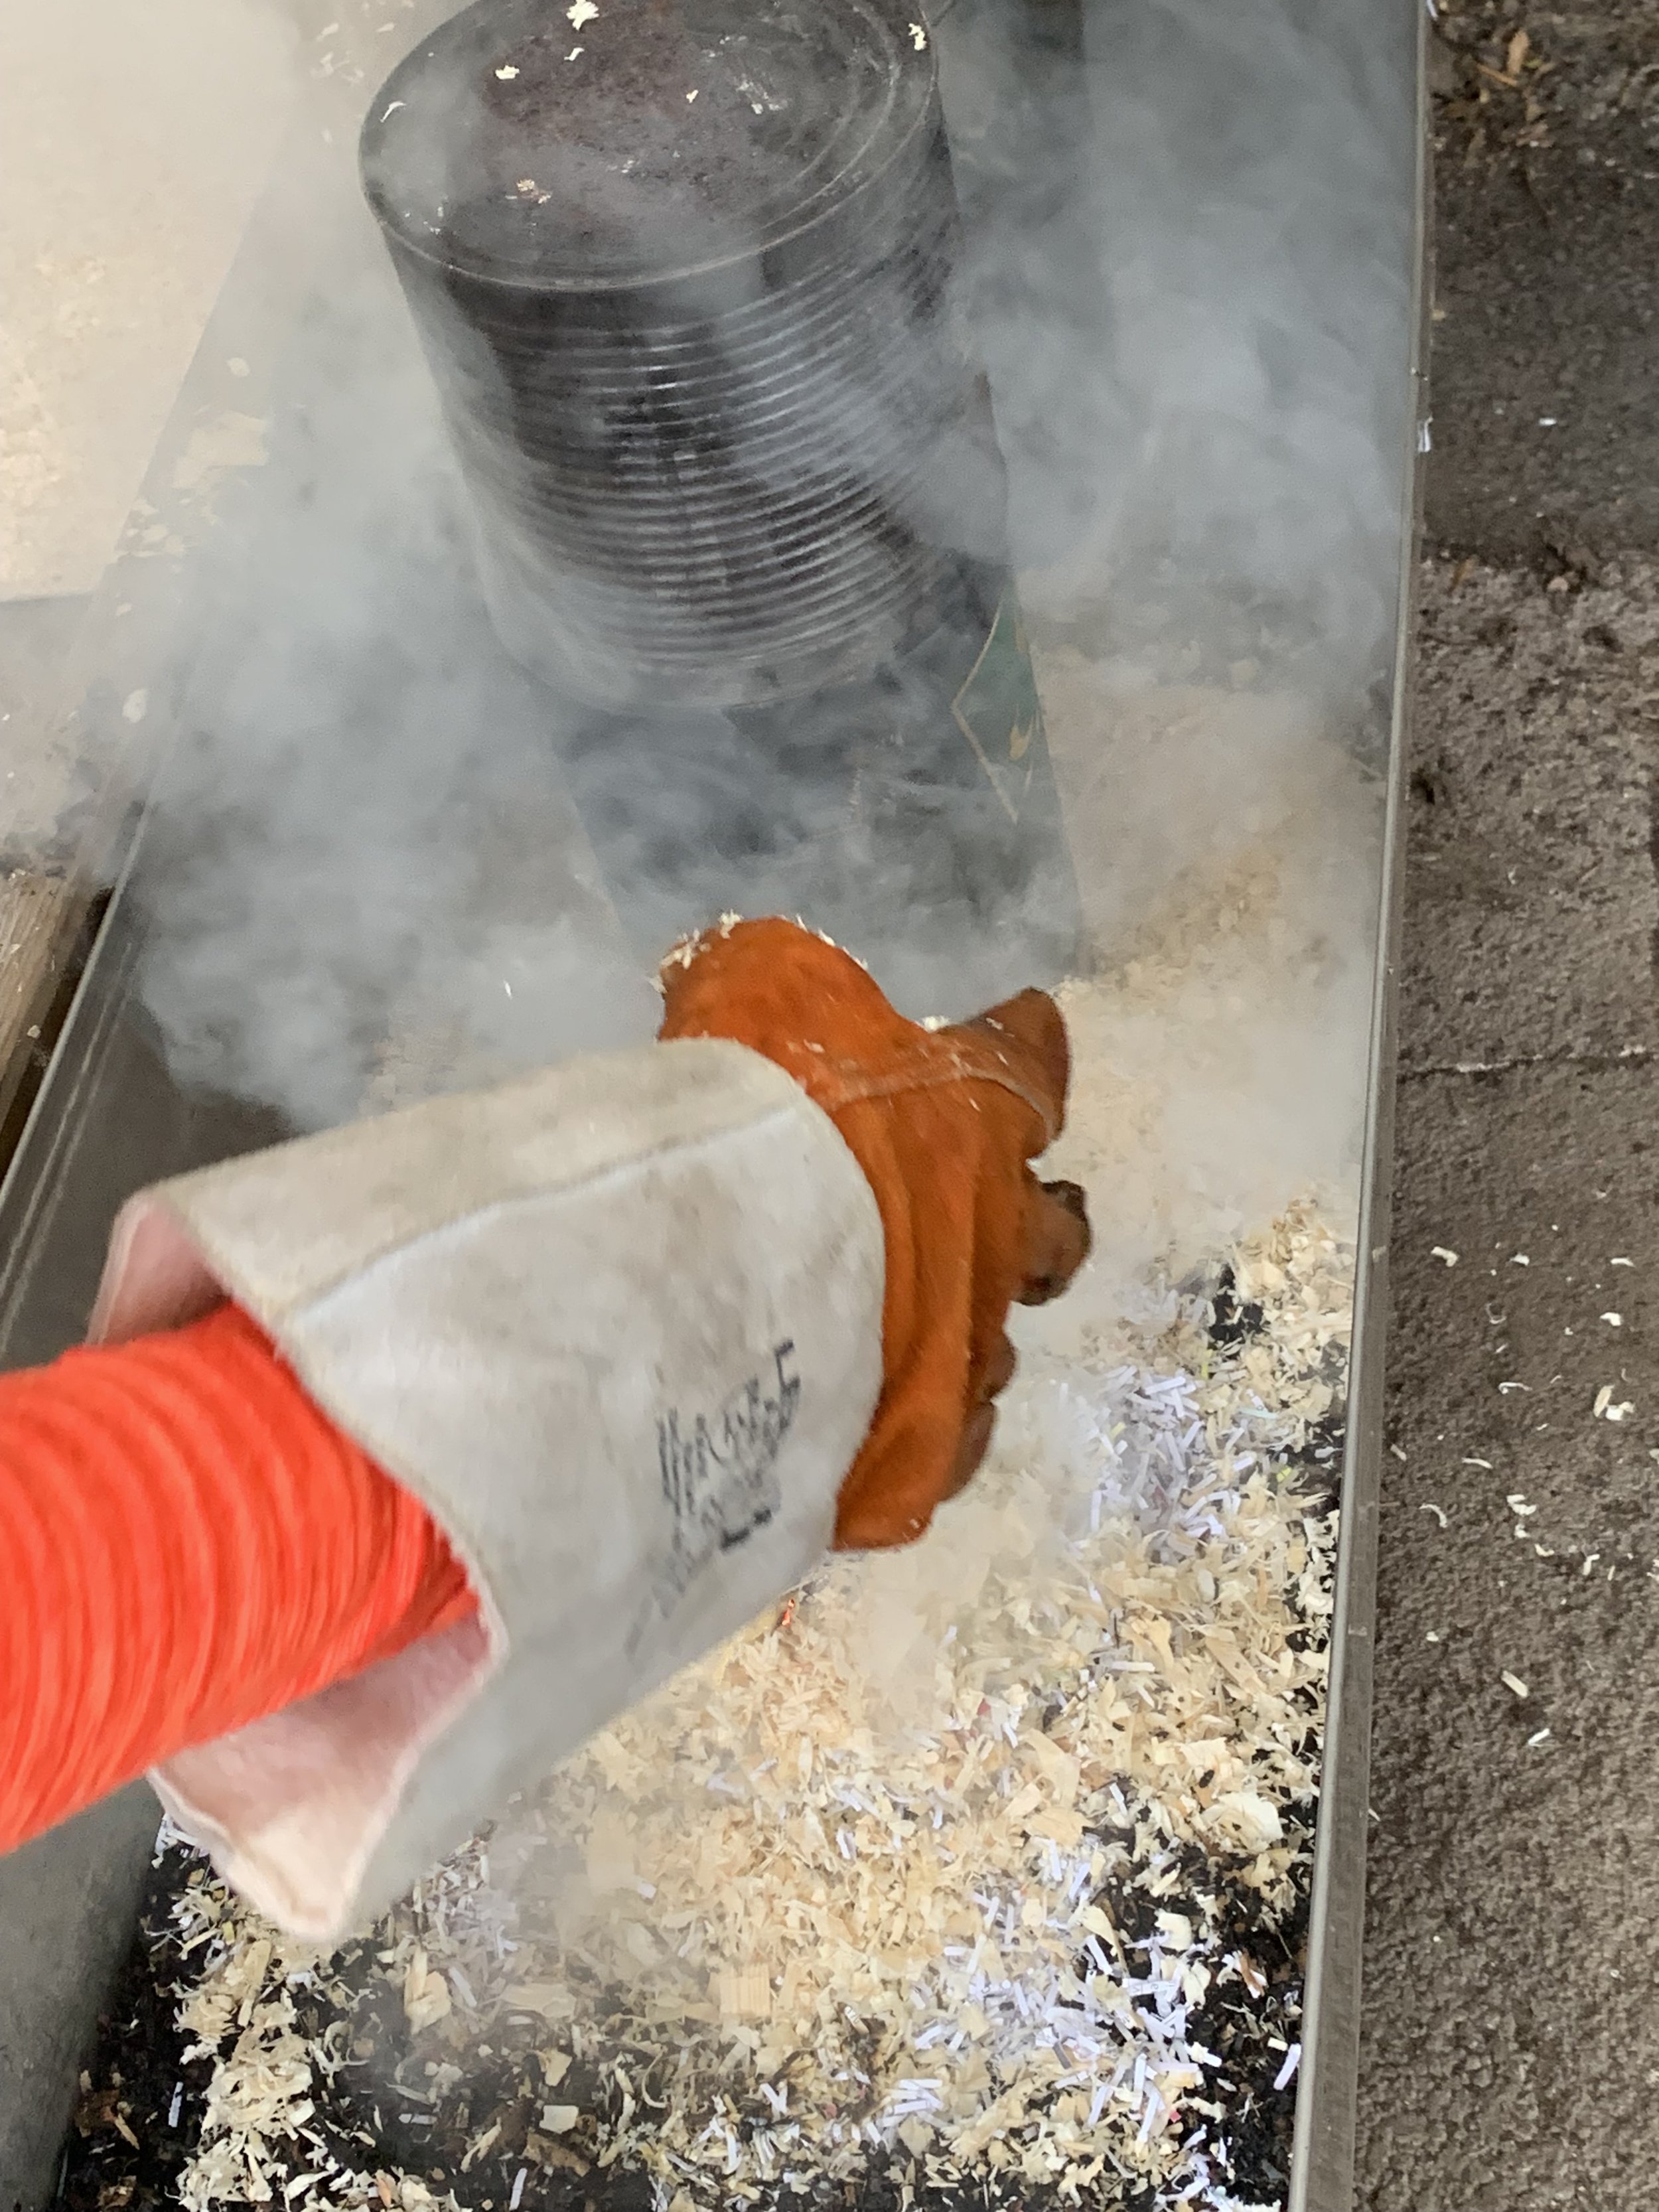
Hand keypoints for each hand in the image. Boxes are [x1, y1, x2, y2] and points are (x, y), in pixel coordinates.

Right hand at [658, 918, 1089, 1547]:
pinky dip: (922, 1440)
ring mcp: (961, 1358)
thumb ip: (773, 980)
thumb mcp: (757, 987)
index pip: (1030, 1065)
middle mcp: (996, 1242)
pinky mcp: (912, 1459)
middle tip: (1037, 1212)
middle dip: (1048, 1223)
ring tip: (933, 1336)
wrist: (726, 1279)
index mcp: (978, 1121)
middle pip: (1056, 1234)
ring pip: (997, 1353)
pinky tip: (893, 1435)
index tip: (1033, 1026)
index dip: (1028, 1044)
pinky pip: (941, 1454)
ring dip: (970, 1335)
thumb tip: (753, 968)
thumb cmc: (759, 1112)